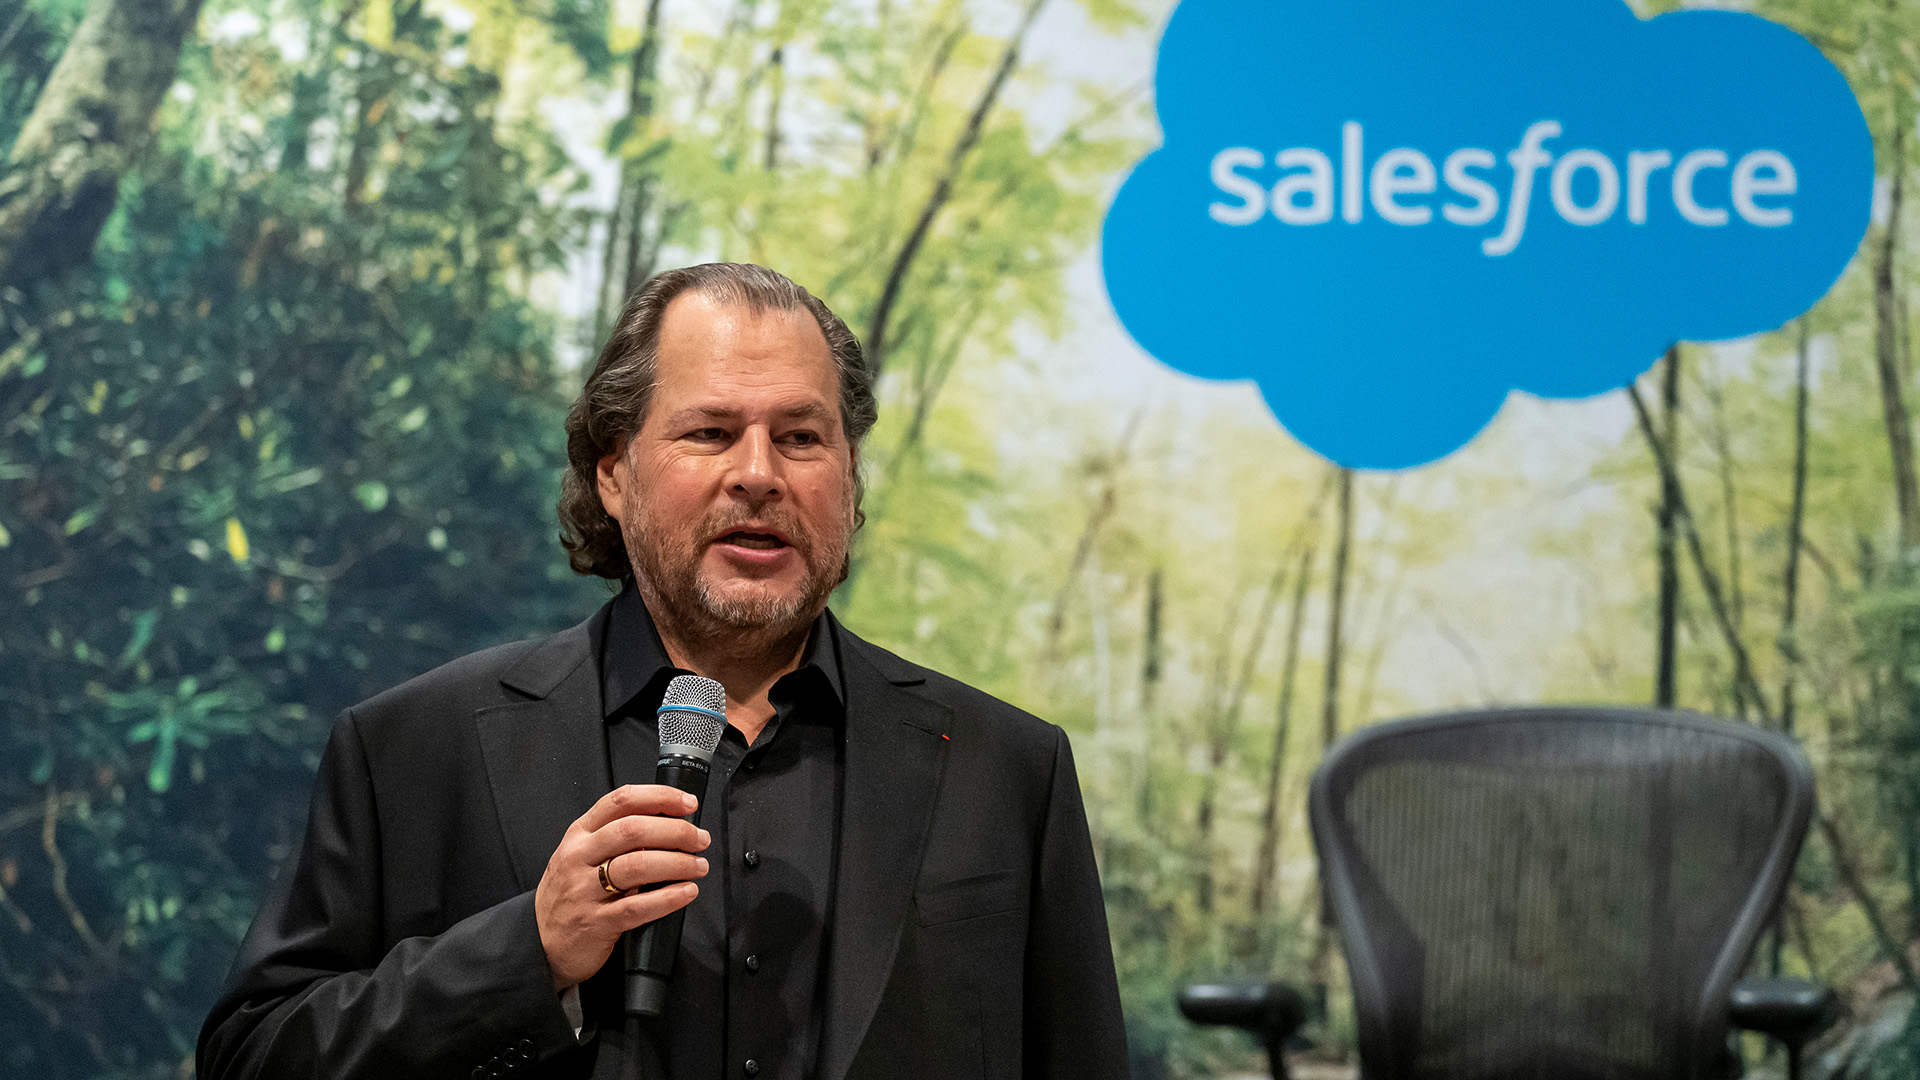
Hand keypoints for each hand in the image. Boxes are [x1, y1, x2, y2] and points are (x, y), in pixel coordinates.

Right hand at [535, 784, 710, 989]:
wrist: (539, 942)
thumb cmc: (569, 894)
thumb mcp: (581, 855)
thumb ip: (615, 837)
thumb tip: (668, 824)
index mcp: (579, 834)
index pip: (621, 801)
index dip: (659, 797)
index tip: (687, 803)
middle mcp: (579, 857)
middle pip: (633, 830)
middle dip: (676, 831)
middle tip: (699, 839)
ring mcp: (585, 891)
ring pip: (637, 866)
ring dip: (678, 863)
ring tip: (698, 866)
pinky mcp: (596, 923)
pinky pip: (638, 907)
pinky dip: (668, 898)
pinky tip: (687, 892)